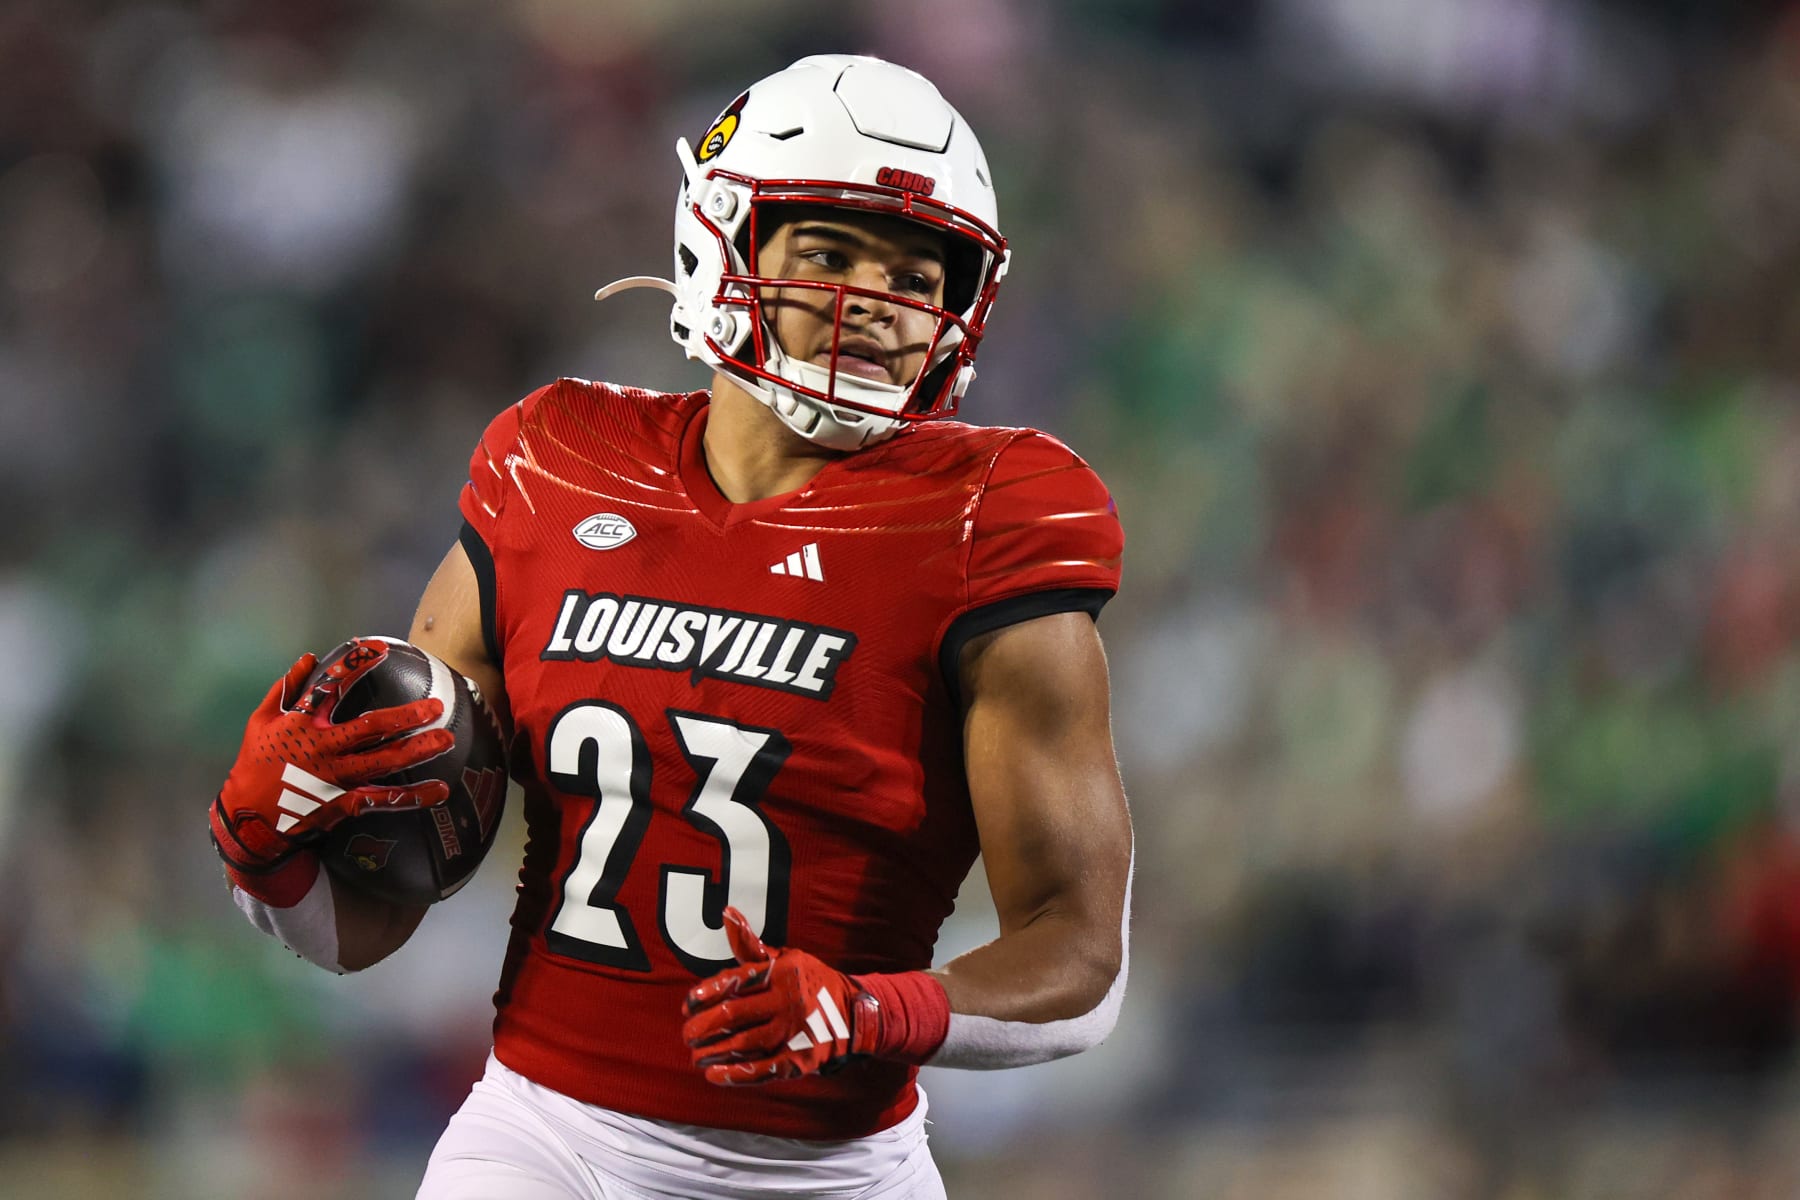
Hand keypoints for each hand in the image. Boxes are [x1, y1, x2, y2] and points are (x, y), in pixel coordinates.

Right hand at [210, 640, 453, 889]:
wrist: (248, 820)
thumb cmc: (254, 765)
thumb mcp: (260, 721)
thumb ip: (286, 688)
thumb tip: (307, 657)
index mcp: (302, 725)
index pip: (330, 687)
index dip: (355, 666)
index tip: (379, 648)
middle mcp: (324, 749)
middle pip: (371, 728)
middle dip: (406, 716)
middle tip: (436, 706)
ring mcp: (337, 778)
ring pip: (384, 761)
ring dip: (418, 751)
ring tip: (447, 740)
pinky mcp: (345, 803)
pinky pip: (384, 799)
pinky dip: (413, 796)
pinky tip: (440, 791)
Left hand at [682, 907, 877, 1084]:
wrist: (853, 1015)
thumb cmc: (808, 982)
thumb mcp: (785, 958)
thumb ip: (751, 945)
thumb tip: (726, 913)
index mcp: (782, 972)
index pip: (737, 981)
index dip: (707, 993)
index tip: (688, 1004)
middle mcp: (788, 1000)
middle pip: (735, 1015)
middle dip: (703, 1026)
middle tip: (687, 1034)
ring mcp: (795, 1032)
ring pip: (744, 1043)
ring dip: (713, 1051)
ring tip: (695, 1055)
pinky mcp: (800, 1059)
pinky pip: (762, 1069)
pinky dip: (735, 1074)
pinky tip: (712, 1074)